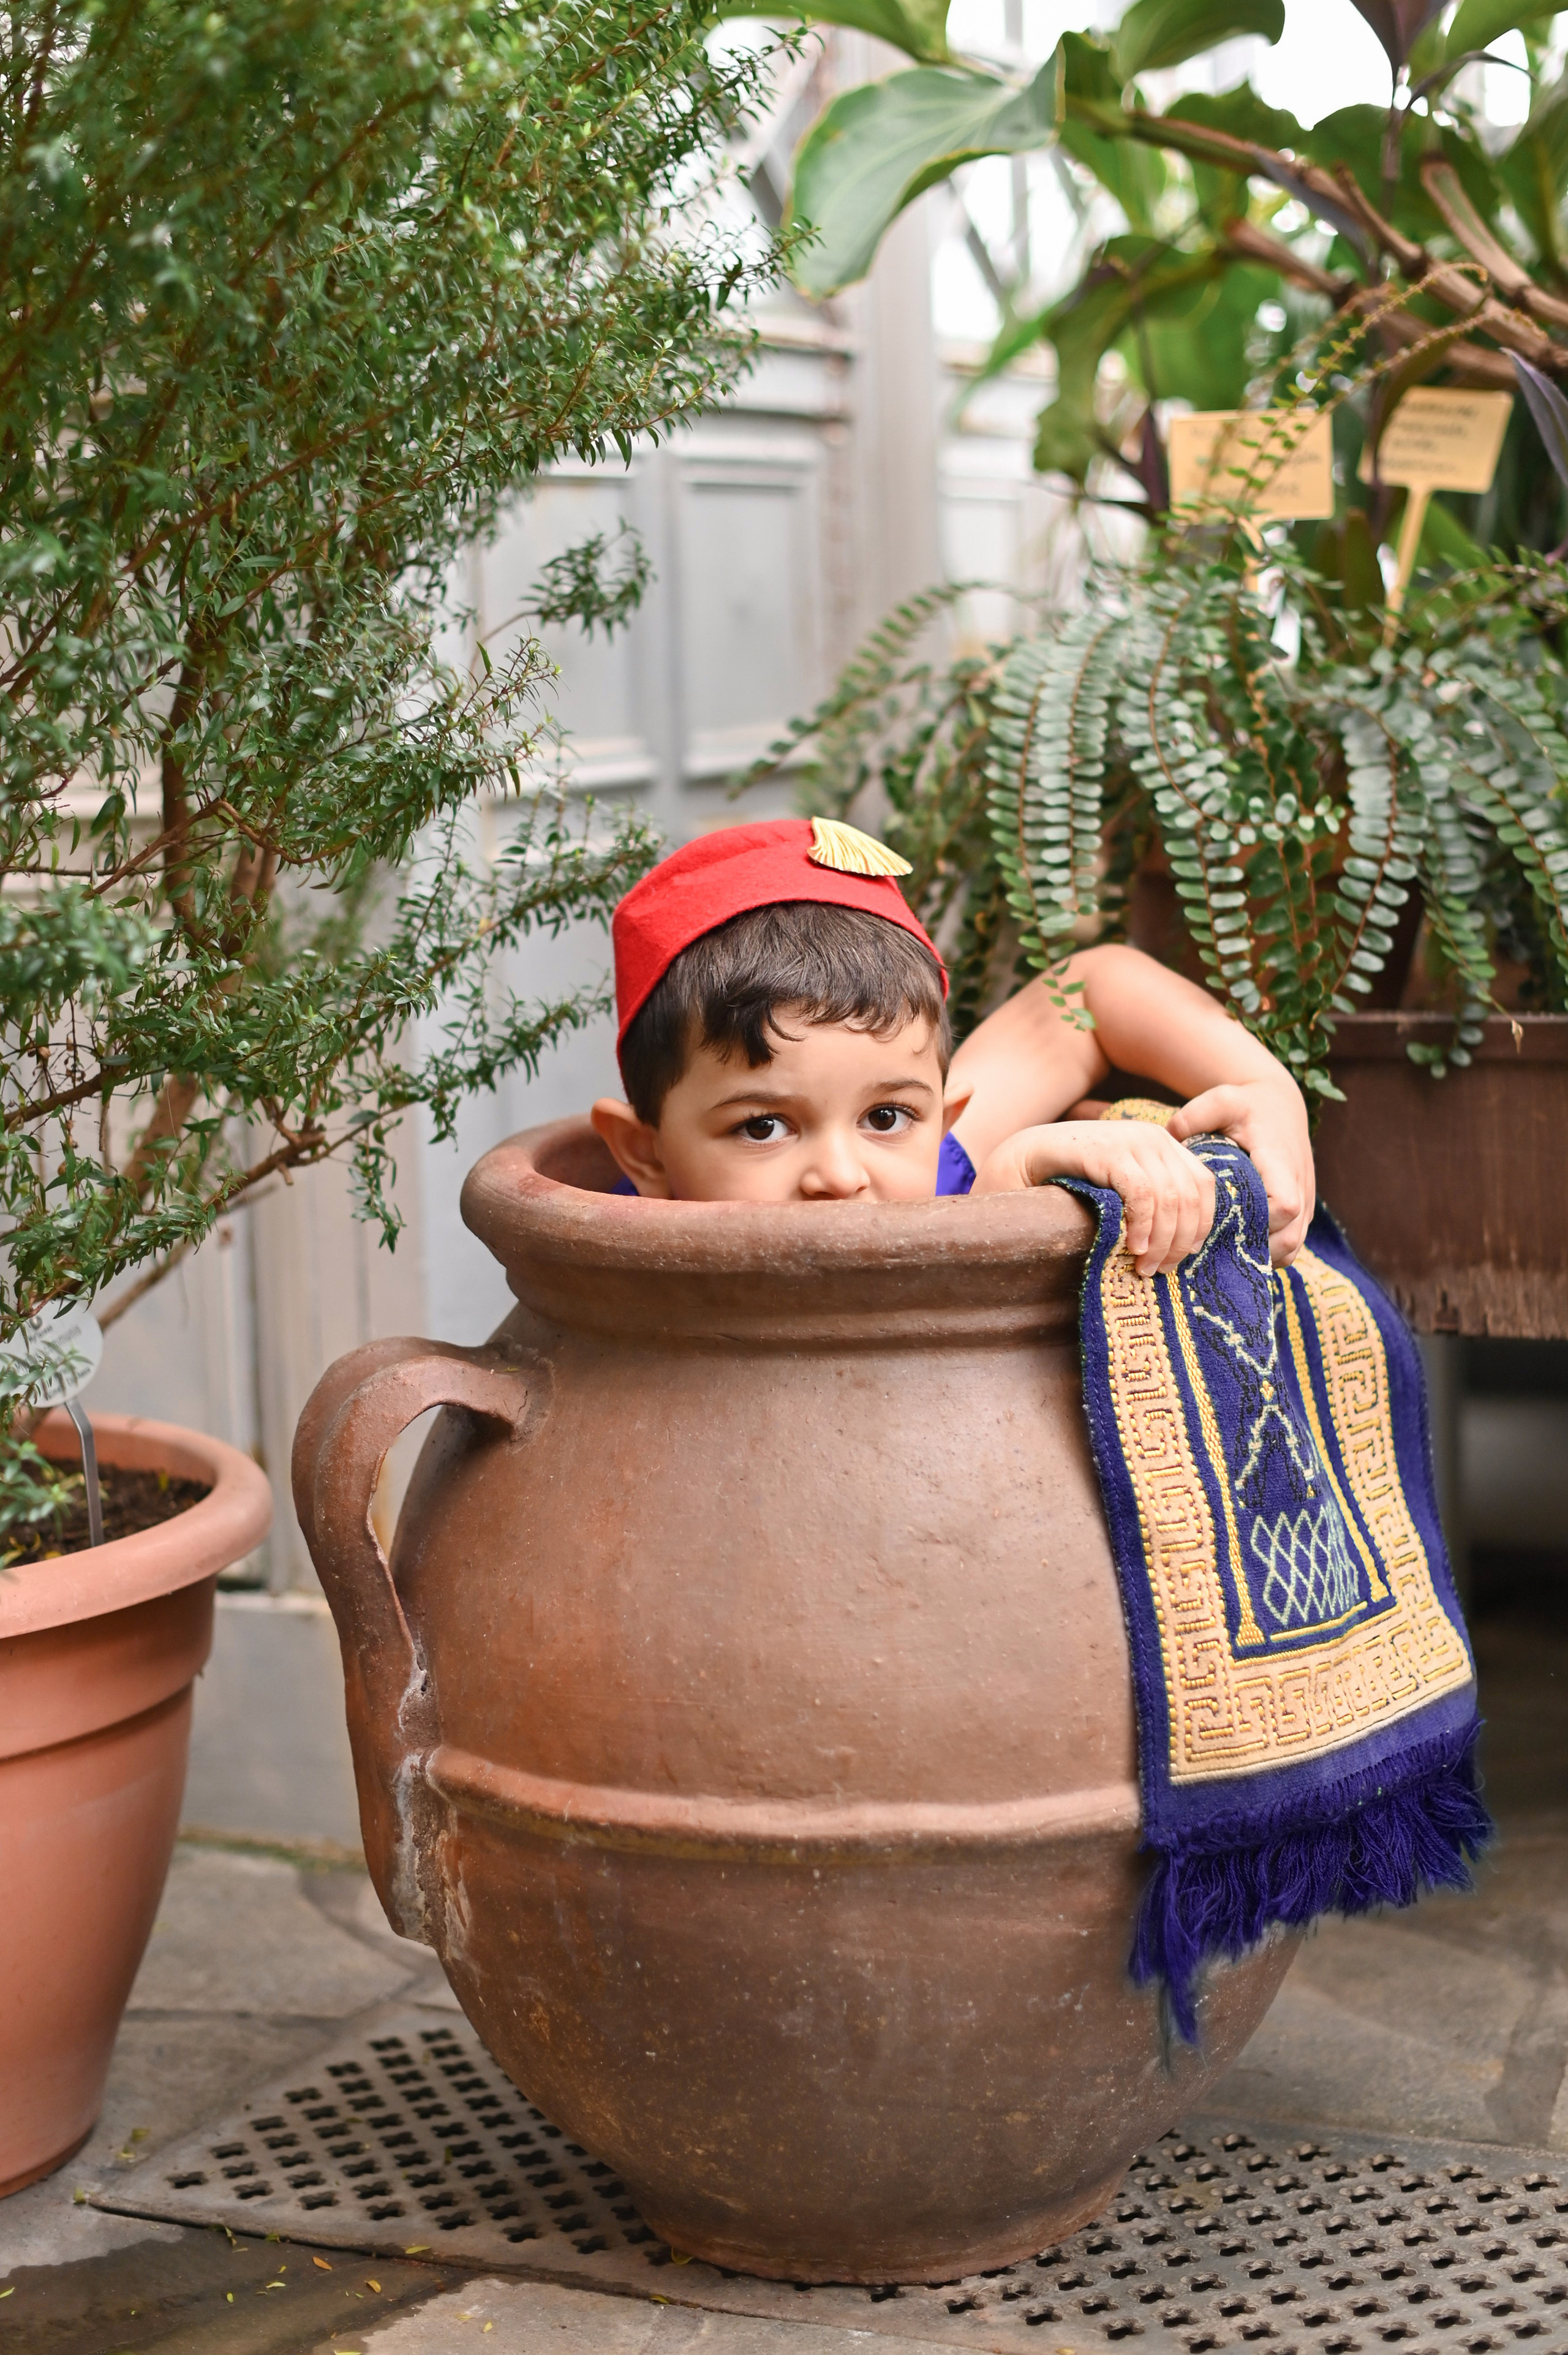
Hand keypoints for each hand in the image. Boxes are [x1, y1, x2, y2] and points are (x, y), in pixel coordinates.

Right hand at [971, 1119, 1216, 1277]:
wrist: (1029, 1156)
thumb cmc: (1077, 1179)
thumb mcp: (1124, 1186)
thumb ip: (1154, 1199)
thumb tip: (1183, 1244)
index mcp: (1165, 1144)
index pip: (1204, 1185)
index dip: (1202, 1224)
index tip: (1186, 1255)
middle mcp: (1155, 1137)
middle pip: (1189, 1196)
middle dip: (1180, 1240)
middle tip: (1162, 1270)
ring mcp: (1134, 1141)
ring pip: (1170, 1199)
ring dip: (1161, 1240)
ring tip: (1144, 1266)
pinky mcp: (1111, 1152)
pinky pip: (1141, 1195)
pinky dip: (1143, 1225)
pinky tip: (1133, 1246)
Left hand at [1167, 1077, 1313, 1266]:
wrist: (1279, 1103)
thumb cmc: (1246, 1104)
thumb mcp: (1220, 1100)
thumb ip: (1192, 1117)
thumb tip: (1166, 1141)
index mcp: (1281, 1164)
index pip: (1284, 1206)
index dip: (1257, 1222)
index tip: (1223, 1221)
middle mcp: (1300, 1187)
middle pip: (1289, 1238)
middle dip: (1252, 1249)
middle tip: (1212, 1249)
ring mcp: (1305, 1201)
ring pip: (1292, 1247)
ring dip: (1261, 1255)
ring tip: (1222, 1252)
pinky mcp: (1303, 1210)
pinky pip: (1291, 1244)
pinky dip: (1268, 1251)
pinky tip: (1237, 1245)